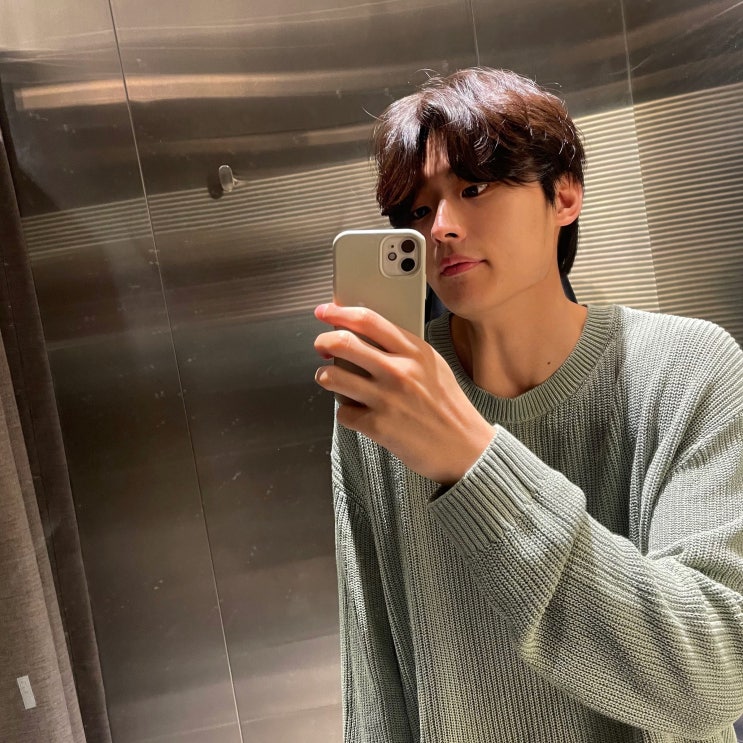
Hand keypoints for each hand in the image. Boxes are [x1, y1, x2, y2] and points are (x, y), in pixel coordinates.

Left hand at [313, 303, 494, 485]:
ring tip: (330, 378)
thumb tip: (366, 335)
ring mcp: (387, 399)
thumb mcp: (434, 366)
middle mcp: (399, 371)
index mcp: (415, 352)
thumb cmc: (448, 407)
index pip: (368, 320)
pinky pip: (343, 412)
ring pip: (332, 376)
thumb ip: (404, 349)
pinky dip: (345, 412)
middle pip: (343, 343)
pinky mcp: (378, 426)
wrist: (465, 448)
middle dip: (323, 341)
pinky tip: (357, 412)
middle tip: (321, 346)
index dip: (339, 313)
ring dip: (325, 376)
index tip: (325, 312)